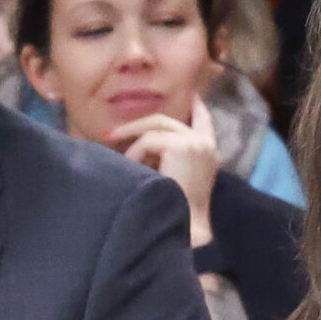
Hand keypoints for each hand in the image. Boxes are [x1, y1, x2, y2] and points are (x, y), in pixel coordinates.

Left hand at [109, 96, 219, 244]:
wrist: (187, 225)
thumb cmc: (179, 209)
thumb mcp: (178, 176)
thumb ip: (170, 157)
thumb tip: (142, 144)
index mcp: (209, 151)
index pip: (204, 119)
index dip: (195, 106)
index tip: (189, 94)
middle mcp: (206, 143)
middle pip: (166, 120)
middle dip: (136, 125)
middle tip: (110, 135)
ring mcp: (195, 142)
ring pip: (154, 128)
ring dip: (131, 143)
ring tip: (117, 158)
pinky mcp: (182, 146)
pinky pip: (148, 141)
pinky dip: (135, 154)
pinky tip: (131, 168)